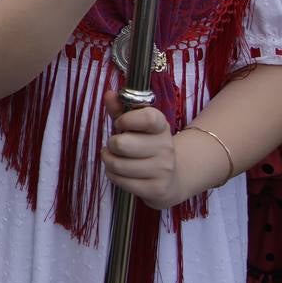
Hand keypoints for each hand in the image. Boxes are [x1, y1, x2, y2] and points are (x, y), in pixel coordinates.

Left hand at [101, 89, 180, 209]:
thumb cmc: (146, 146)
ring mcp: (163, 170)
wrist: (172, 178)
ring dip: (109, 161)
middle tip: (115, 145)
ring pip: (117, 164)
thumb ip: (120, 109)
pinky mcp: (156, 189)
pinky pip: (120, 181)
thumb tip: (109, 93)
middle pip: (121, 144)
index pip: (148, 117)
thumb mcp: (135, 125)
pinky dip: (113, 175)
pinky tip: (120, 172)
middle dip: (111, 144)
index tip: (120, 123)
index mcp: (161, 127)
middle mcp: (165, 147)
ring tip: (115, 158)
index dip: (126, 119)